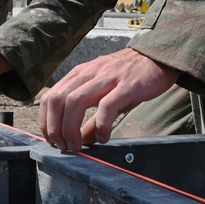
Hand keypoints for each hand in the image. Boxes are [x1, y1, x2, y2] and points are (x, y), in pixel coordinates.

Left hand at [39, 48, 178, 152]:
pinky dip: (101, 125)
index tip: (53, 140)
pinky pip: (107, 106)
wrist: (158, 57)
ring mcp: (108, 78)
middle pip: (58, 99)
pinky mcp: (127, 86)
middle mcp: (90, 73)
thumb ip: (91, 117)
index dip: (46, 121)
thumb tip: (81, 140)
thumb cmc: (130, 76)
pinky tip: (104, 137)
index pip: (50, 96)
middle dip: (55, 128)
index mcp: (81, 74)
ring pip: (76, 101)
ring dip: (71, 129)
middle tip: (64, 147)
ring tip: (77, 146)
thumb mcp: (105, 93)